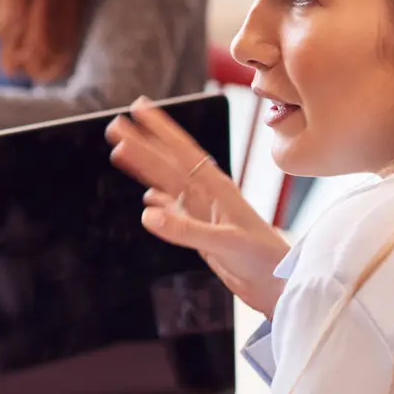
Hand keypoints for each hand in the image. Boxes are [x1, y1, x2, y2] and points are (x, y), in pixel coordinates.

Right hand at [107, 98, 291, 316]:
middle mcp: (209, 194)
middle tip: (116, 126)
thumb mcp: (226, 243)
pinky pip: (174, 209)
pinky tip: (148, 199)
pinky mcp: (202, 231)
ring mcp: (204, 212)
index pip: (182, 151)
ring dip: (145, 167)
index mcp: (217, 188)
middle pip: (168, 162)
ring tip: (120, 151)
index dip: (159, 129)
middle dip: (142, 143)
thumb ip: (186, 229)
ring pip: (167, 182)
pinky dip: (159, 203)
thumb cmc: (263, 259)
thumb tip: (147, 213)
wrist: (278, 285)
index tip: (139, 108)